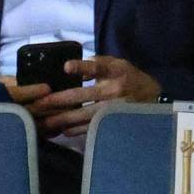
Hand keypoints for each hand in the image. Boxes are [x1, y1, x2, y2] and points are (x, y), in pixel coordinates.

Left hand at [28, 56, 161, 138]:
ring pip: (85, 115)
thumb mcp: (118, 64)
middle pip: (82, 96)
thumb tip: (71, 68)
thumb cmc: (131, 78)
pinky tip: (64, 130)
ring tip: (46, 122)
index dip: (82, 67)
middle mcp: (114, 91)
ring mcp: (115, 109)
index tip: (67, 67)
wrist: (155, 98)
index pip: (97, 68)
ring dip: (64, 119)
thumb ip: (97, 63)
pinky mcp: (115, 122)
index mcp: (115, 73)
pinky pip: (94, 127)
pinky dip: (78, 129)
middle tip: (39, 105)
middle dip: (58, 101)